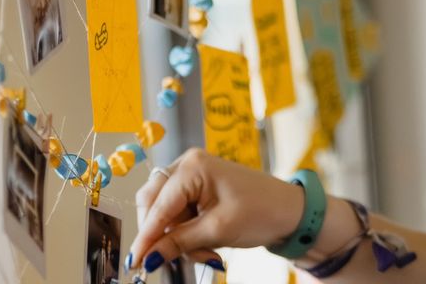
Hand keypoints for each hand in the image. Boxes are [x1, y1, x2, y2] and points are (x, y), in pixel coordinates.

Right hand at [127, 148, 303, 272]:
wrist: (290, 210)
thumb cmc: (261, 211)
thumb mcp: (218, 230)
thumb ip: (179, 242)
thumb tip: (147, 257)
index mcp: (193, 166)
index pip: (158, 204)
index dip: (145, 236)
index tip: (135, 262)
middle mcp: (188, 164)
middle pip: (154, 203)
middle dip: (164, 234)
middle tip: (178, 259)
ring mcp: (192, 174)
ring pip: (164, 211)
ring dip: (177, 237)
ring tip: (206, 252)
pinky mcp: (197, 186)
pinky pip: (177, 211)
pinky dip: (186, 232)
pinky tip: (206, 245)